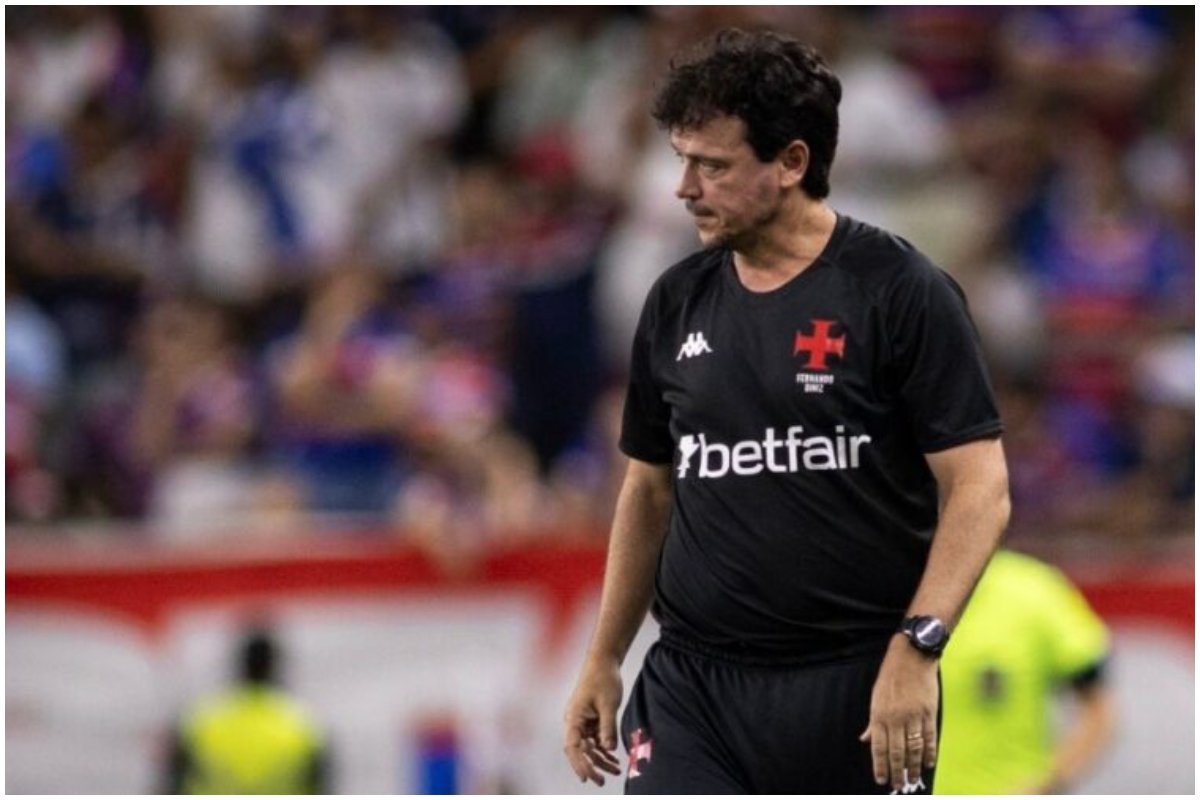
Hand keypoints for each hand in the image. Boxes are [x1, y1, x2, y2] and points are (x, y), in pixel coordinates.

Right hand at [563, 656, 623, 785]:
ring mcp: (582, 721)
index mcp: (573, 717)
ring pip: (588, 747)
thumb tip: (608, 749)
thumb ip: (607, 728)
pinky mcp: (591, 719)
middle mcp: (574, 722)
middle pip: (579, 750)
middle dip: (590, 766)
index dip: (579, 764)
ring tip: (615, 771)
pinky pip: (595, 739)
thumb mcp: (609, 704)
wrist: (604, 660)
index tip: (588, 776)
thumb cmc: (603, 679)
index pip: (572, 747)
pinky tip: (614, 758)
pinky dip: (603, 749)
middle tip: (601, 781)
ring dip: (600, 759)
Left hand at [860, 636, 939, 791]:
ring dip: (914, 766)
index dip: (880, 766)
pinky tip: (929, 763)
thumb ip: (872, 722)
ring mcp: (914, 716)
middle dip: (898, 771)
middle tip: (899, 785)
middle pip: (897, 752)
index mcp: (879, 714)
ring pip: (914, 748)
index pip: (878, 747)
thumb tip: (865, 739)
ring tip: (913, 779)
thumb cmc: (890, 676)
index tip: (881, 779)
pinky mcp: (929, 712)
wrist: (911, 657)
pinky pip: (929, 737)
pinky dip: (929, 752)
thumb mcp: (875, 696)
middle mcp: (896, 718)